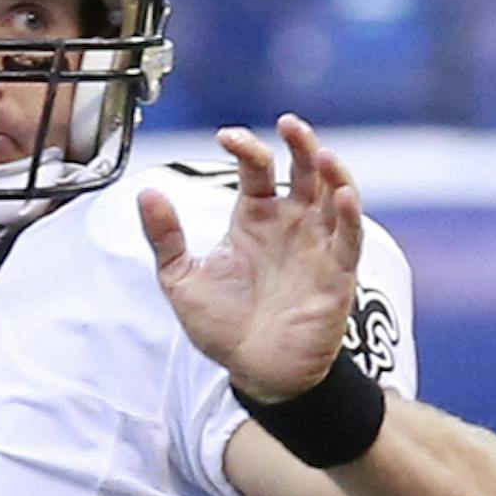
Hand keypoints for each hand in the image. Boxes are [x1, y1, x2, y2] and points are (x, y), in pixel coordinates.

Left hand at [138, 117, 363, 401]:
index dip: (246, 147)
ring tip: (321, 153)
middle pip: (304, 169)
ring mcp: (317, 246)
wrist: (255, 372)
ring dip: (333, 171)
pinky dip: (349, 215)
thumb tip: (146, 192)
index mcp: (255, 218)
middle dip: (301, 142)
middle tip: (288, 123)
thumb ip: (165, 237)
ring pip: (334, 194)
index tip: (226, 136)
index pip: (257, 169)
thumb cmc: (223, 327)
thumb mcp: (181, 278)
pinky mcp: (337, 274)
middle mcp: (291, 224)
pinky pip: (349, 238)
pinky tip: (342, 194)